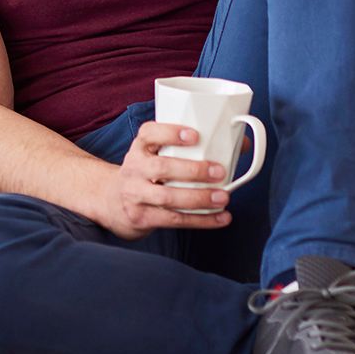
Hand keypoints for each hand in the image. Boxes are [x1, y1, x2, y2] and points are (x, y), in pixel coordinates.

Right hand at [109, 122, 232, 240]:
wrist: (113, 201)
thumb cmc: (147, 173)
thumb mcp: (157, 155)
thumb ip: (189, 148)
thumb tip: (241, 143)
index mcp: (140, 148)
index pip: (149, 134)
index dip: (170, 133)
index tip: (194, 135)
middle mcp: (134, 169)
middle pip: (161, 168)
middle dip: (193, 171)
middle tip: (219, 172)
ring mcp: (136, 195)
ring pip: (167, 197)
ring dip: (199, 198)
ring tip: (223, 197)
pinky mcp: (142, 217)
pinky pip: (173, 220)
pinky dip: (200, 220)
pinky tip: (220, 218)